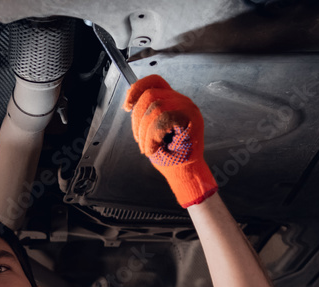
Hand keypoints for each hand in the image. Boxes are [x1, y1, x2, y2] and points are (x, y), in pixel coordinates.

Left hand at [124, 74, 217, 207]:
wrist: (183, 172)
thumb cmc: (168, 155)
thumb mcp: (150, 131)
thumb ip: (145, 114)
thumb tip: (130, 104)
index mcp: (172, 100)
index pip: (154, 81)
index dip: (137, 88)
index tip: (127, 106)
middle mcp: (181, 100)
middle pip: (149, 95)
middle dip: (137, 119)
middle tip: (140, 140)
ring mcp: (188, 107)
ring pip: (155, 108)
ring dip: (145, 132)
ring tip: (148, 147)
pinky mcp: (191, 117)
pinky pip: (163, 119)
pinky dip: (153, 136)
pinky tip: (155, 148)